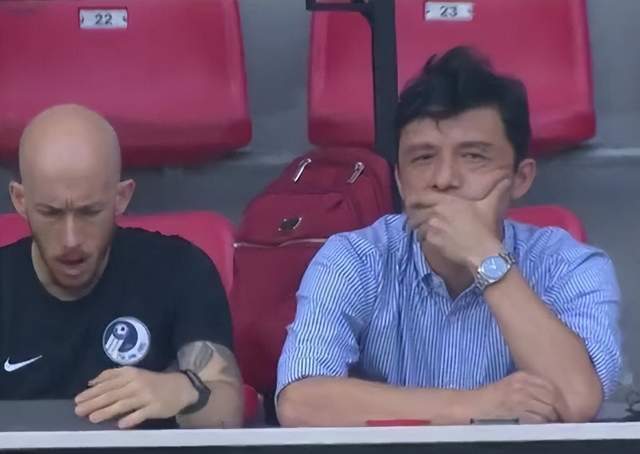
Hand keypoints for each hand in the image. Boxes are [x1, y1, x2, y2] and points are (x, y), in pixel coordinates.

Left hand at [75, 367, 197, 428]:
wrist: (180, 387)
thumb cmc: (152, 382)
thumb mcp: (134, 373)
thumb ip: (113, 376)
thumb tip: (91, 382)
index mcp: (130, 373)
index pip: (108, 382)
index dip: (92, 391)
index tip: (78, 399)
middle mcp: (137, 383)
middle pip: (112, 394)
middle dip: (94, 402)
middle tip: (78, 410)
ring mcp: (146, 395)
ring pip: (123, 404)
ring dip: (107, 411)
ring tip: (93, 418)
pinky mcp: (155, 407)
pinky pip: (141, 414)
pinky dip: (131, 419)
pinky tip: (121, 424)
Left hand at [405, 179, 510, 270]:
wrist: (482, 251)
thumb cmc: (485, 228)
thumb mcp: (490, 206)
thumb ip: (497, 190)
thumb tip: (508, 179)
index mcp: (447, 201)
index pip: (421, 196)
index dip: (414, 199)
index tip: (411, 202)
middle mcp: (437, 211)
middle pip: (414, 211)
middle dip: (413, 214)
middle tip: (413, 219)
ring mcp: (433, 226)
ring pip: (415, 224)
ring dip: (416, 227)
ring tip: (418, 230)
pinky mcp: (432, 240)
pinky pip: (420, 237)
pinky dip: (421, 238)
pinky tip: (426, 240)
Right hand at [469, 371, 562, 423]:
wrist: (475, 407)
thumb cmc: (493, 398)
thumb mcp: (511, 384)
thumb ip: (530, 385)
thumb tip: (553, 396)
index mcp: (522, 376)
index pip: (551, 386)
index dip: (560, 399)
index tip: (562, 407)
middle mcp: (523, 386)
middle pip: (553, 399)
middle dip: (558, 410)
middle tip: (559, 417)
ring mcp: (521, 400)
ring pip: (549, 411)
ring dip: (551, 419)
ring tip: (549, 422)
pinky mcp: (519, 414)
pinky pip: (539, 421)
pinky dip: (542, 425)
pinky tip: (537, 425)